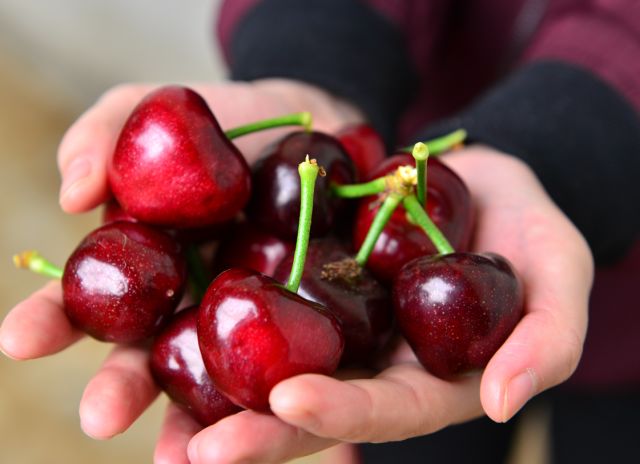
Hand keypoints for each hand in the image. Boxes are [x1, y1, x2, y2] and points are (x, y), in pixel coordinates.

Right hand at [0, 79, 362, 460]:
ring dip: (199, 422)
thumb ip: (106, 133)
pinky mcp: (310, 326)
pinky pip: (299, 367)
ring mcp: (249, 321)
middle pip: (150, 358)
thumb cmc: (233, 119)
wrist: (317, 128)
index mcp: (148, 264)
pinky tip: (283, 416)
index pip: (90, 301)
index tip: (18, 339)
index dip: (53, 319)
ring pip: (218, 382)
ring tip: (186, 457)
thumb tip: (73, 193)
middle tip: (100, 416)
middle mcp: (191, 304)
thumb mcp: (159, 107)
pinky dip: (290, 398)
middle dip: (123, 387)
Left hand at [183, 145, 592, 462]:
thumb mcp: (559, 275)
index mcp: (424, 377)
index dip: (341, 415)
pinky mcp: (301, 272)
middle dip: (255, 429)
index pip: (381, 410)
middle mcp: (367, 359)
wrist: (484, 176)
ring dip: (211, 385)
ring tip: (146, 405)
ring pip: (268, 358)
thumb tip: (502, 402)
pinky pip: (256, 292)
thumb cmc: (532, 229)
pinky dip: (212, 311)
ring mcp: (330, 317)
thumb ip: (546, 340)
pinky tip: (163, 318)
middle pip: (309, 403)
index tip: (291, 406)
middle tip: (194, 452)